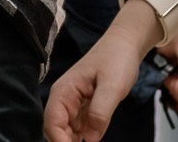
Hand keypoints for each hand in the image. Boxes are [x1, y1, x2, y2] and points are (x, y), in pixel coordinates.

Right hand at [44, 2, 154, 141]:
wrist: (124, 45)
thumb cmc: (116, 59)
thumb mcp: (112, 86)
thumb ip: (100, 113)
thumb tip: (89, 140)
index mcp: (64, 91)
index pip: (52, 123)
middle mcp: (64, 100)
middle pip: (55, 132)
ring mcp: (73, 106)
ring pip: (65, 134)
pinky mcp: (83, 110)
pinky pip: (78, 131)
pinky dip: (82, 141)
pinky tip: (92, 141)